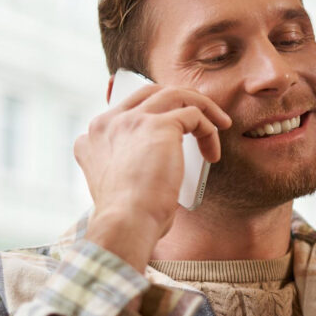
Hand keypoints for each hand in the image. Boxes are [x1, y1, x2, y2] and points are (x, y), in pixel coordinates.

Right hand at [74, 83, 230, 270]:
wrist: (127, 222)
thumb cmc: (128, 215)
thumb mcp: (115, 183)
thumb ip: (127, 161)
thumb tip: (157, 160)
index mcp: (95, 135)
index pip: (125, 108)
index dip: (151, 113)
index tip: (171, 129)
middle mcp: (110, 122)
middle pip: (150, 92)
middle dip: (179, 100)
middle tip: (199, 117)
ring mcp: (134, 120)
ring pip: (175, 94)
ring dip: (202, 106)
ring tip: (219, 123)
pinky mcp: (160, 126)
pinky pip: (194, 114)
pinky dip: (209, 131)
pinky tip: (212, 154)